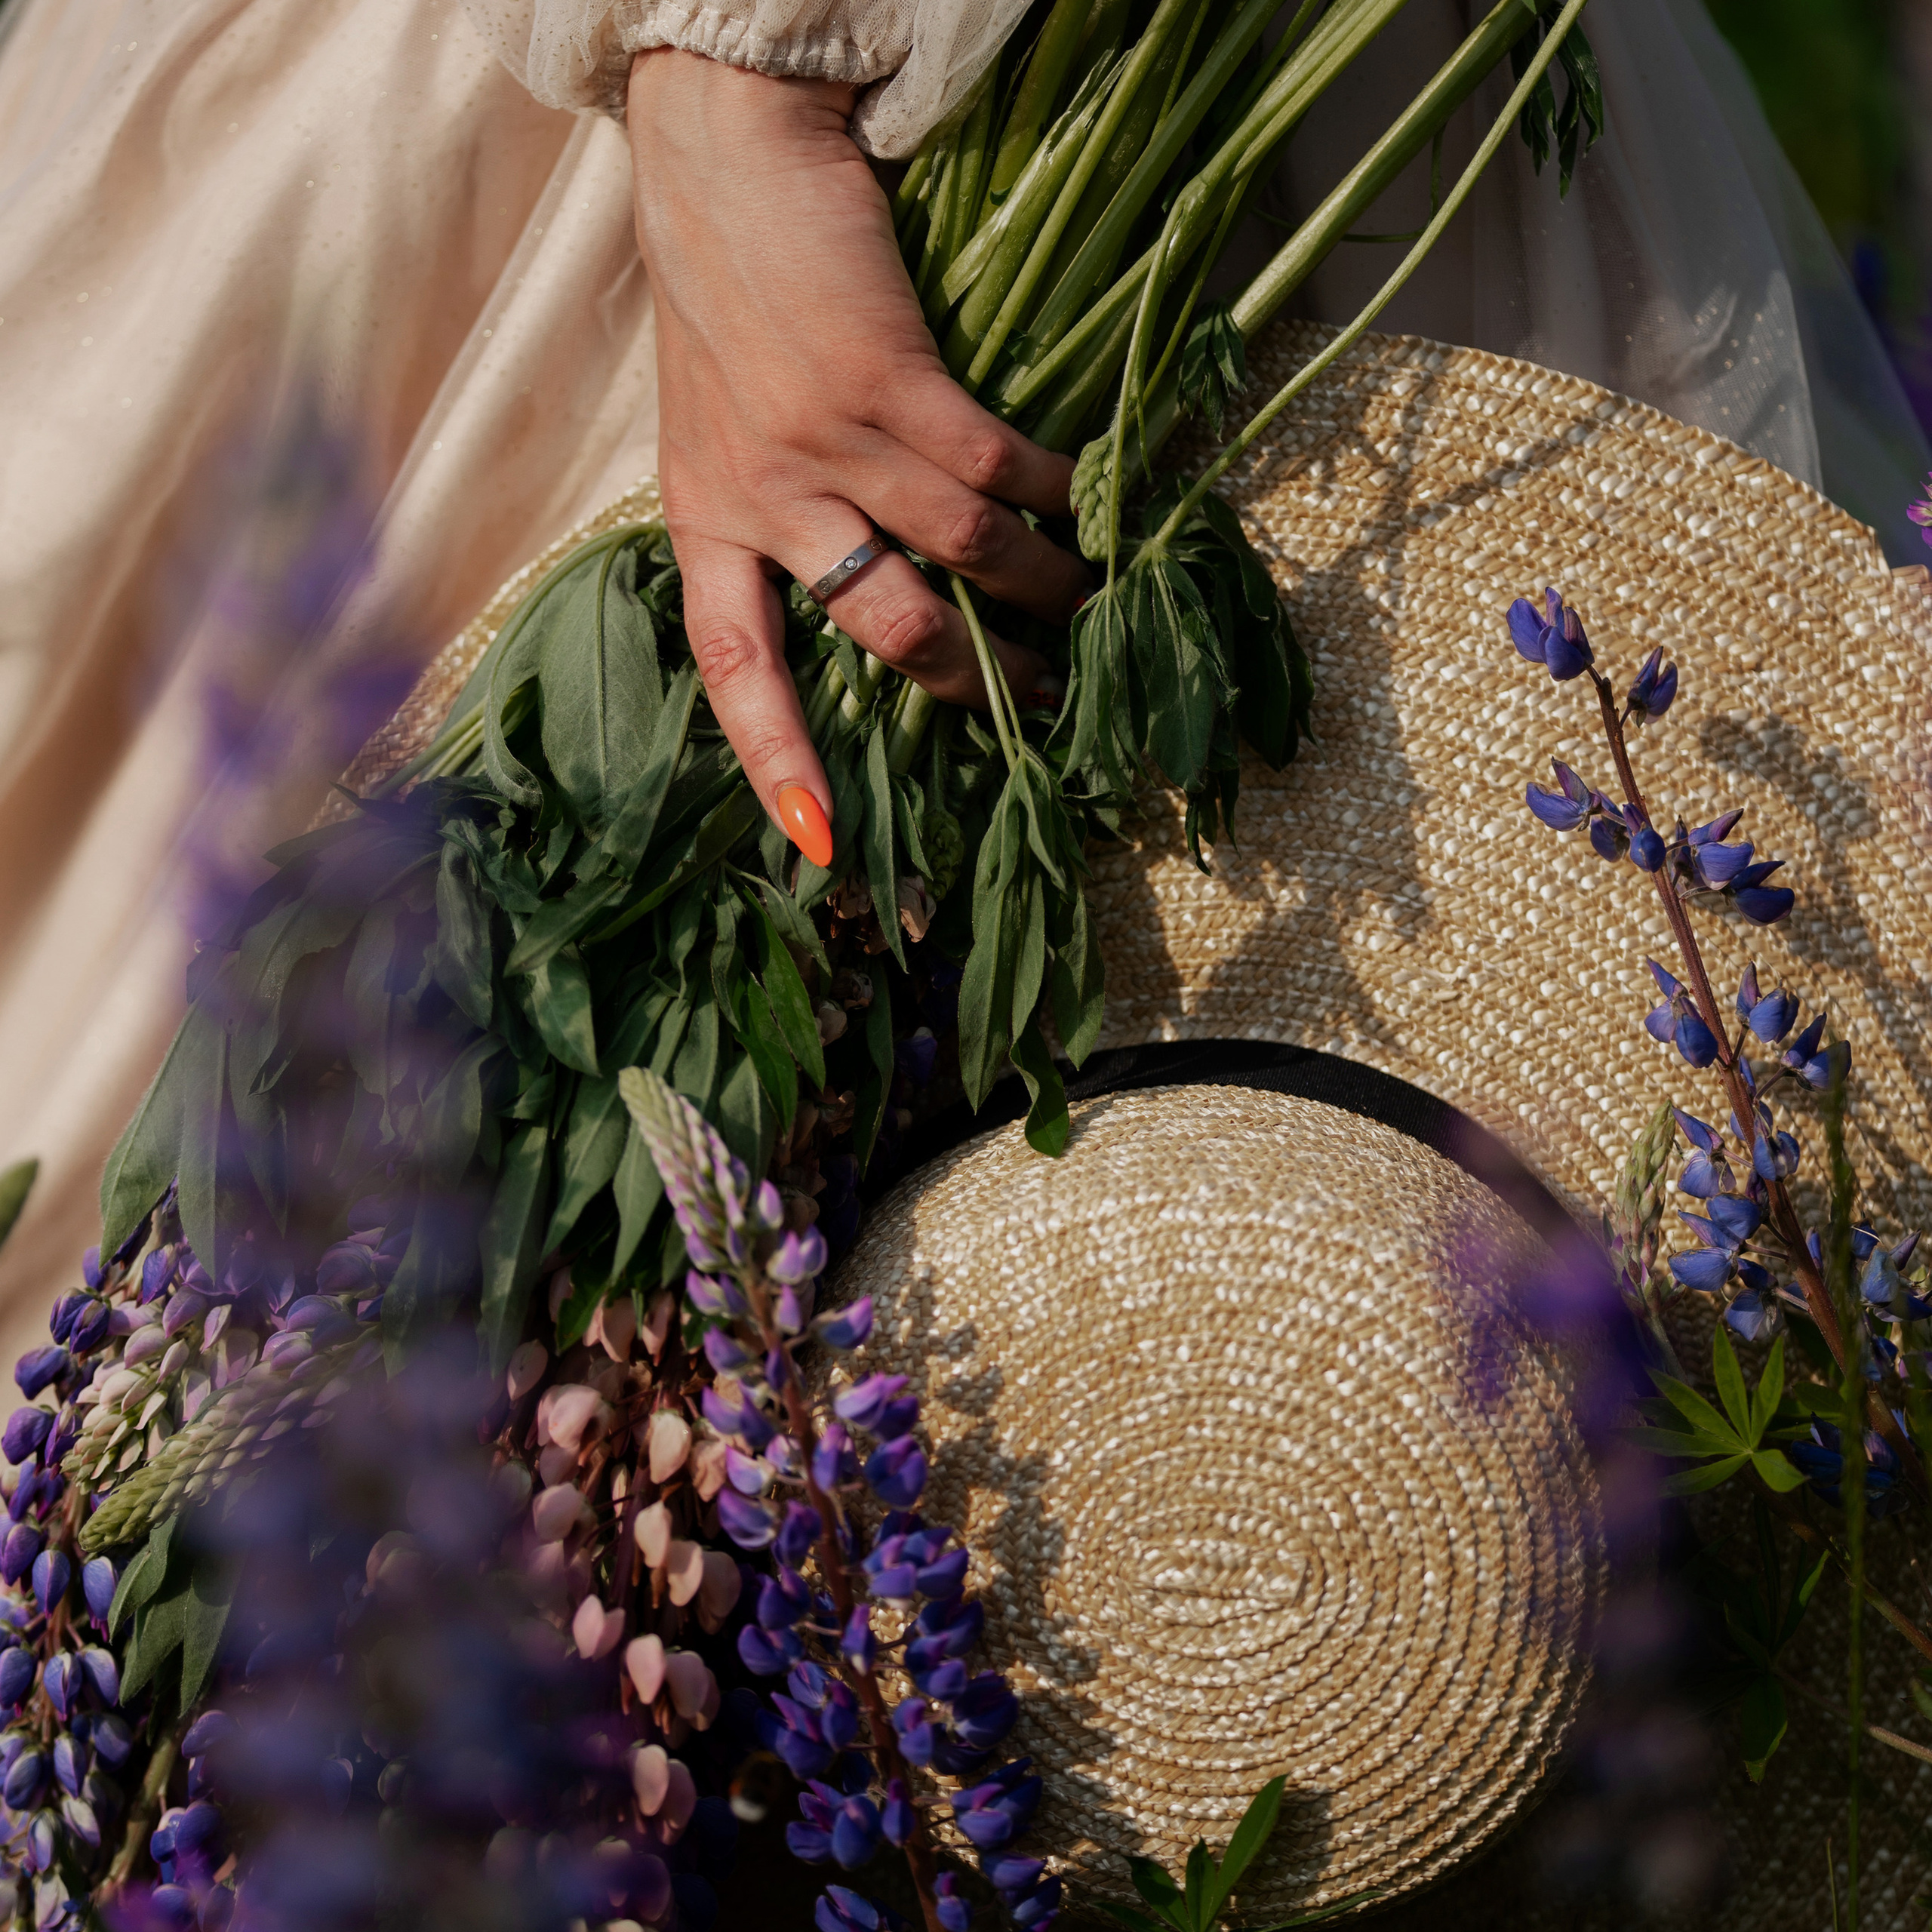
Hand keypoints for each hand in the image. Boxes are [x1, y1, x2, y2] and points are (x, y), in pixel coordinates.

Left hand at [627, 50, 1086, 864]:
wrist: (722, 152)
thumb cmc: (723, 296)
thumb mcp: (710, 428)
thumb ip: (769, 514)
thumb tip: (873, 593)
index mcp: (703, 520)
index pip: (735, 667)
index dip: (780, 760)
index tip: (820, 845)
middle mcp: (760, 496)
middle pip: (885, 635)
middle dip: (974, 682)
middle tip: (1040, 703)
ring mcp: (824, 438)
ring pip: (962, 557)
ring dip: (1039, 589)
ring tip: (1085, 604)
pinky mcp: (888, 375)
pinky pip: (996, 470)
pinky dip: (1053, 494)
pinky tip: (1085, 500)